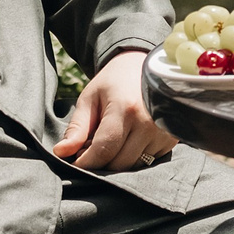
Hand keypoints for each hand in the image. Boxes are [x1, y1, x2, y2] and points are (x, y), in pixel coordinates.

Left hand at [53, 49, 176, 170]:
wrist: (144, 67)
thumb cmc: (113, 82)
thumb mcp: (90, 98)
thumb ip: (77, 128)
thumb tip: (61, 153)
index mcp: (125, 109)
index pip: (103, 150)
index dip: (86, 162)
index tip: (75, 162)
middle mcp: (148, 123)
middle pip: (119, 163)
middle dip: (100, 163)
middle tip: (90, 150)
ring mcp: (162, 132)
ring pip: (134, 166)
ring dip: (117, 162)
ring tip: (108, 144)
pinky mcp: (171, 139)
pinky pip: (148, 162)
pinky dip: (133, 158)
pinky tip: (127, 142)